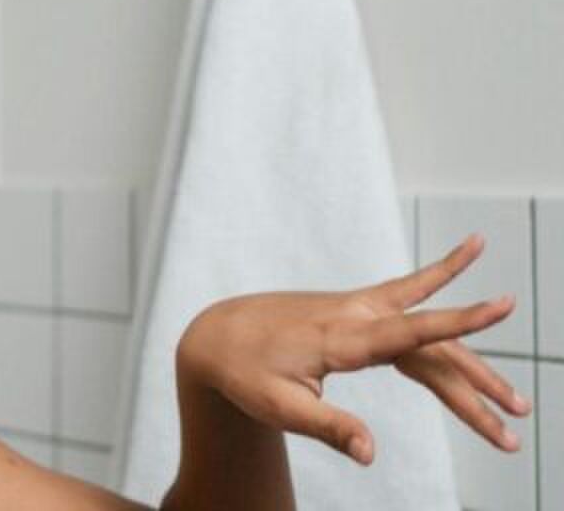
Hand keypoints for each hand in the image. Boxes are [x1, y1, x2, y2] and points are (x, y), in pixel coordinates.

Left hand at [176, 233, 531, 465]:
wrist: (218, 333)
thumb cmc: (245, 373)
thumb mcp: (277, 408)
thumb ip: (327, 427)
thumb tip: (370, 453)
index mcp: (341, 339)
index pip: (411, 330)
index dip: (460, 319)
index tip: (502, 304)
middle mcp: (357, 316)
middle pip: (434, 346)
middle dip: (479, 384)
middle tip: (518, 419)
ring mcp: (359, 309)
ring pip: (430, 336)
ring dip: (472, 370)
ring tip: (511, 409)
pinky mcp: (358, 311)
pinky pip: (412, 307)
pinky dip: (444, 306)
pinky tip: (474, 282)